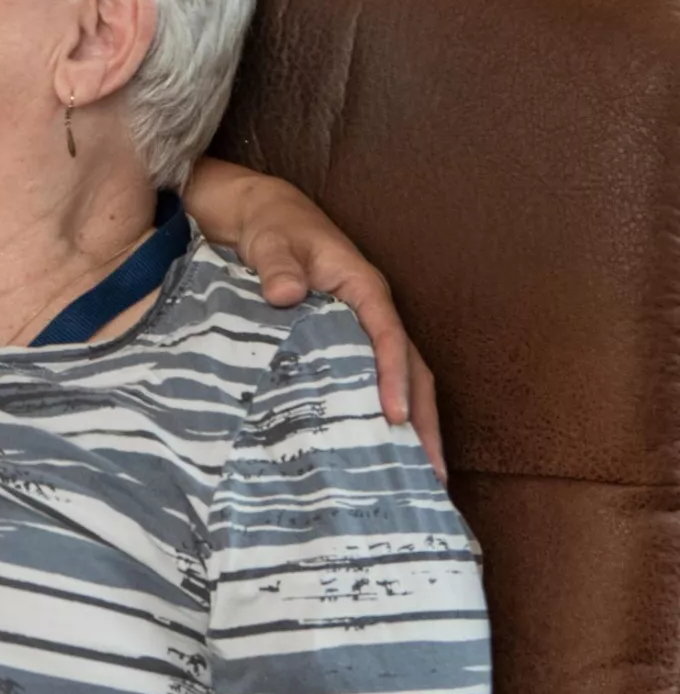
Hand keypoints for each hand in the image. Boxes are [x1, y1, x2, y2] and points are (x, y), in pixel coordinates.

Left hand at [187, 158, 445, 481]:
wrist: (261, 216)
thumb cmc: (272, 227)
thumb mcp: (271, 241)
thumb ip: (277, 265)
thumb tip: (285, 294)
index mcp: (363, 287)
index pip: (388, 336)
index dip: (394, 377)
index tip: (394, 418)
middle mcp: (373, 312)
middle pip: (412, 369)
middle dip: (424, 420)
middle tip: (430, 473)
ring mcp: (363, 330)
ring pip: (402, 380)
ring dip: (413, 425)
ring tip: (418, 477)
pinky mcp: (345, 344)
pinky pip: (372, 381)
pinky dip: (381, 414)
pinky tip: (376, 450)